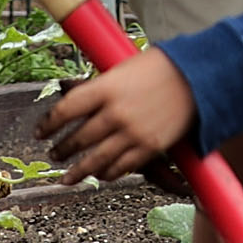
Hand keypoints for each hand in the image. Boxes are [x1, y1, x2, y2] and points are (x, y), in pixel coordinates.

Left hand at [41, 47, 197, 183]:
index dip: (48, 124)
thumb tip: (72, 96)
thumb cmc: (163, 66)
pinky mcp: (150, 147)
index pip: (65, 110)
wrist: (201, 76)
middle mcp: (115, 112)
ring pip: (95, 160)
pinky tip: (101, 175)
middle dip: (62, 149)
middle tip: (54, 154)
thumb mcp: (124, 68)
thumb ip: (99, 86)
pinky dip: (108, 174)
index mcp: (106, 87)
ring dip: (78, 171)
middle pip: (78, 138)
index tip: (40, 132)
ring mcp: (133, 132)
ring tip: (68, 177)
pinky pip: (122, 167)